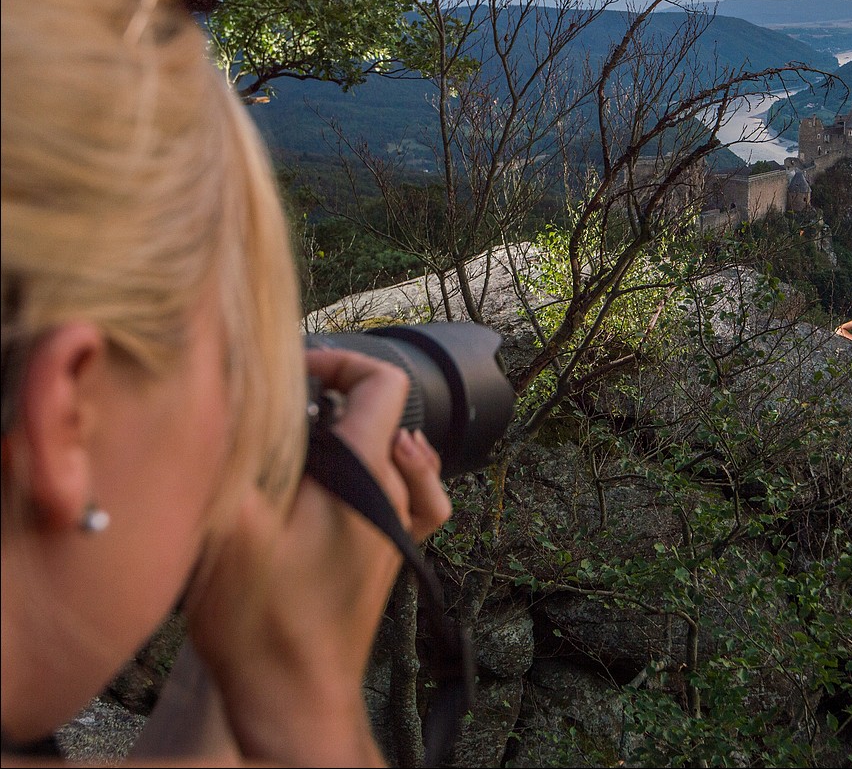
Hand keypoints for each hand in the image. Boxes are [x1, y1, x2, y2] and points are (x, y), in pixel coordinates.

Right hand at [183, 348, 448, 765]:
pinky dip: (400, 476)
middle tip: (285, 409)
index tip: (298, 370)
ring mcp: (398, 529)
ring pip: (401, 454)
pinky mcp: (391, 557)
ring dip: (363, 435)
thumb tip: (229, 404)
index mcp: (365, 475)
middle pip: (386, 415)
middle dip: (337, 397)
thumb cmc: (263, 620)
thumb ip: (235, 459)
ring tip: (321, 436)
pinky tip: (369, 481)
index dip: (342, 360)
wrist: (295, 696)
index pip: (382, 383)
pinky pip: (416, 499)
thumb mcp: (229, 529)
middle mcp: (395, 496)